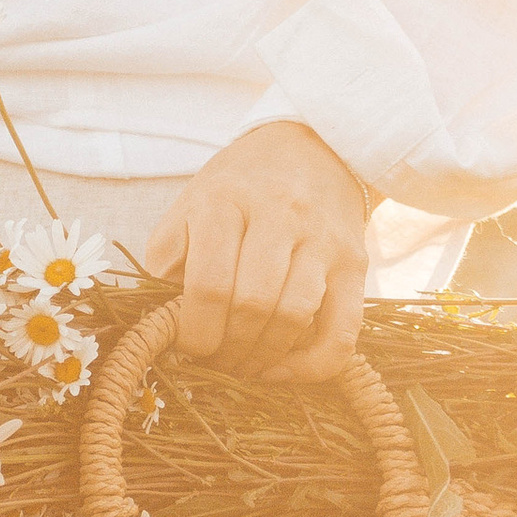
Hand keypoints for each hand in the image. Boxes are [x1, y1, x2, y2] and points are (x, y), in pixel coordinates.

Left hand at [144, 121, 375, 380]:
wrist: (314, 147)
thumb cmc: (240, 187)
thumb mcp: (191, 203)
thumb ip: (169, 255)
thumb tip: (161, 318)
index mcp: (226, 200)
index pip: (210, 285)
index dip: (195, 332)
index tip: (187, 347)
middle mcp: (280, 215)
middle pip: (252, 305)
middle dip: (226, 349)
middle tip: (214, 361)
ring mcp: (323, 240)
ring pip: (294, 317)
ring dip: (262, 357)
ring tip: (241, 364)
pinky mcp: (355, 265)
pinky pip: (342, 332)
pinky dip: (312, 365)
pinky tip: (282, 370)